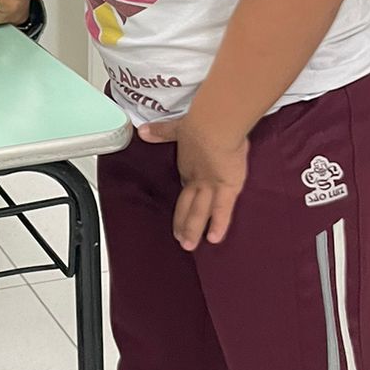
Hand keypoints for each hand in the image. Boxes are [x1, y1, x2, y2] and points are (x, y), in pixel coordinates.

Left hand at [137, 115, 248, 250]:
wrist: (214, 126)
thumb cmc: (199, 123)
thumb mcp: (177, 128)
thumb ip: (160, 132)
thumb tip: (141, 131)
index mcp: (188, 165)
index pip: (186, 187)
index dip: (183, 201)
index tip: (180, 212)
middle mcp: (197, 179)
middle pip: (188, 204)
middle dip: (184, 223)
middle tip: (180, 240)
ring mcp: (211, 186)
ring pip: (200, 212)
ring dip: (193, 229)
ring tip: (189, 246)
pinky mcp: (228, 188)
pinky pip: (222, 211)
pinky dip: (218, 225)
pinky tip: (214, 239)